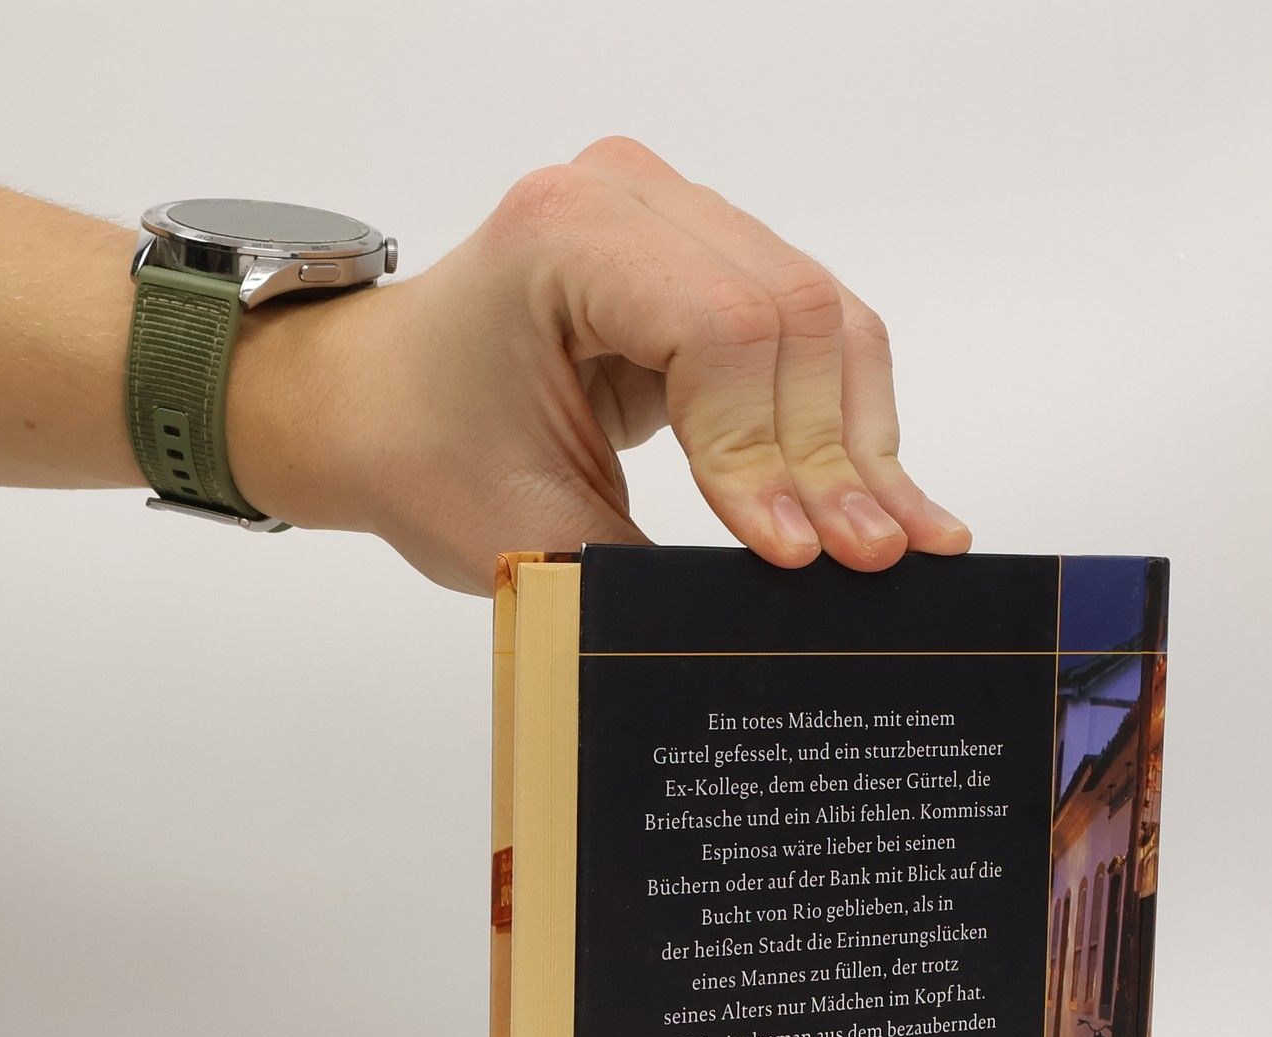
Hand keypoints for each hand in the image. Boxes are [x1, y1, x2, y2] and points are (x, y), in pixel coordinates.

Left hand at [230, 137, 972, 594]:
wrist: (378, 408)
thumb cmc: (423, 457)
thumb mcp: (531, 535)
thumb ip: (655, 571)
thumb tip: (790, 605)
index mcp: (563, 235)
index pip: (717, 331)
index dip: (769, 451)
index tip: (798, 555)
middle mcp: (628, 197)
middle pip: (790, 313)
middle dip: (832, 454)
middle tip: (869, 559)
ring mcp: (675, 217)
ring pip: (821, 320)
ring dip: (858, 440)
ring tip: (893, 541)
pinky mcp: (706, 259)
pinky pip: (808, 331)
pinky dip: (845, 419)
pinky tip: (881, 495)